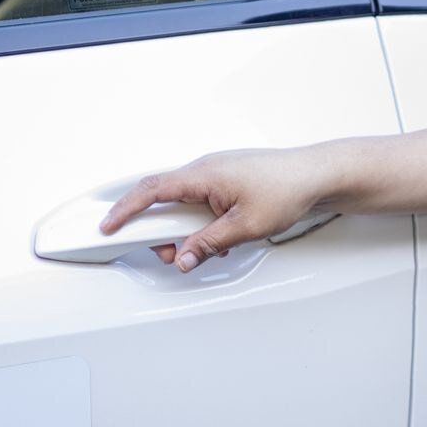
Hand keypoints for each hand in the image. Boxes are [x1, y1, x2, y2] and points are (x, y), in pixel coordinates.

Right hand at [98, 147, 332, 270]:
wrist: (318, 175)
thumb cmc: (288, 188)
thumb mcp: (244, 227)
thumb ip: (207, 244)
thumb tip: (183, 257)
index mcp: (203, 175)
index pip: (151, 191)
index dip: (125, 210)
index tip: (107, 226)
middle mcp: (206, 169)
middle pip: (165, 200)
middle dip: (161, 231)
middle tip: (170, 253)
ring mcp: (217, 173)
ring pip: (184, 203)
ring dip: (186, 229)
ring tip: (203, 248)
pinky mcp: (227, 180)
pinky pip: (202, 201)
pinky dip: (202, 222)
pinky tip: (220, 238)